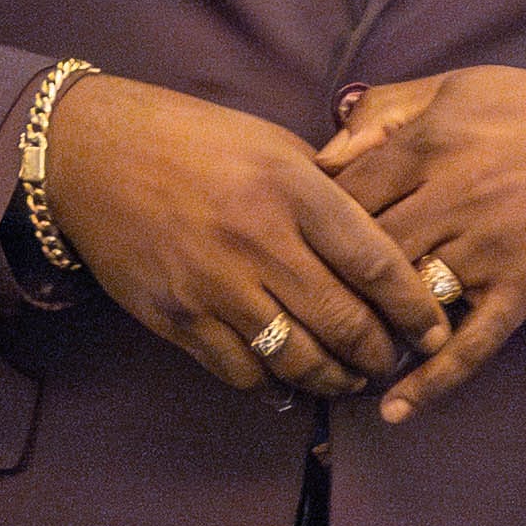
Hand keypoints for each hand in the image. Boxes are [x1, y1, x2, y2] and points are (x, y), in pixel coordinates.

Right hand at [38, 75, 444, 399]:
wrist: (90, 154)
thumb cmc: (190, 140)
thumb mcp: (271, 143)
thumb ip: (326, 191)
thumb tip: (379, 238)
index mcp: (292, 189)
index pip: (376, 263)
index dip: (415, 308)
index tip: (435, 329)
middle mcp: (259, 240)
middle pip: (345, 322)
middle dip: (379, 353)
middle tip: (393, 360)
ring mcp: (216, 285)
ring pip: (299, 359)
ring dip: (334, 379)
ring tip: (349, 378)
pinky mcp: (179, 318)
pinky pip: (243, 371)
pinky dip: (274, 386)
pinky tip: (289, 386)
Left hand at [321, 68, 525, 425]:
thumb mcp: (458, 86)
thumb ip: (385, 112)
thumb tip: (324, 151)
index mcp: (432, 145)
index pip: (347, 190)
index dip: (316, 216)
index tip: (302, 236)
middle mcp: (454, 198)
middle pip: (367, 250)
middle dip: (333, 276)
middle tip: (308, 298)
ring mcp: (489, 251)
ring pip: (408, 298)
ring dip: (371, 326)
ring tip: (338, 347)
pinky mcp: (522, 291)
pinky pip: (470, 346)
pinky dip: (431, 381)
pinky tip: (394, 410)